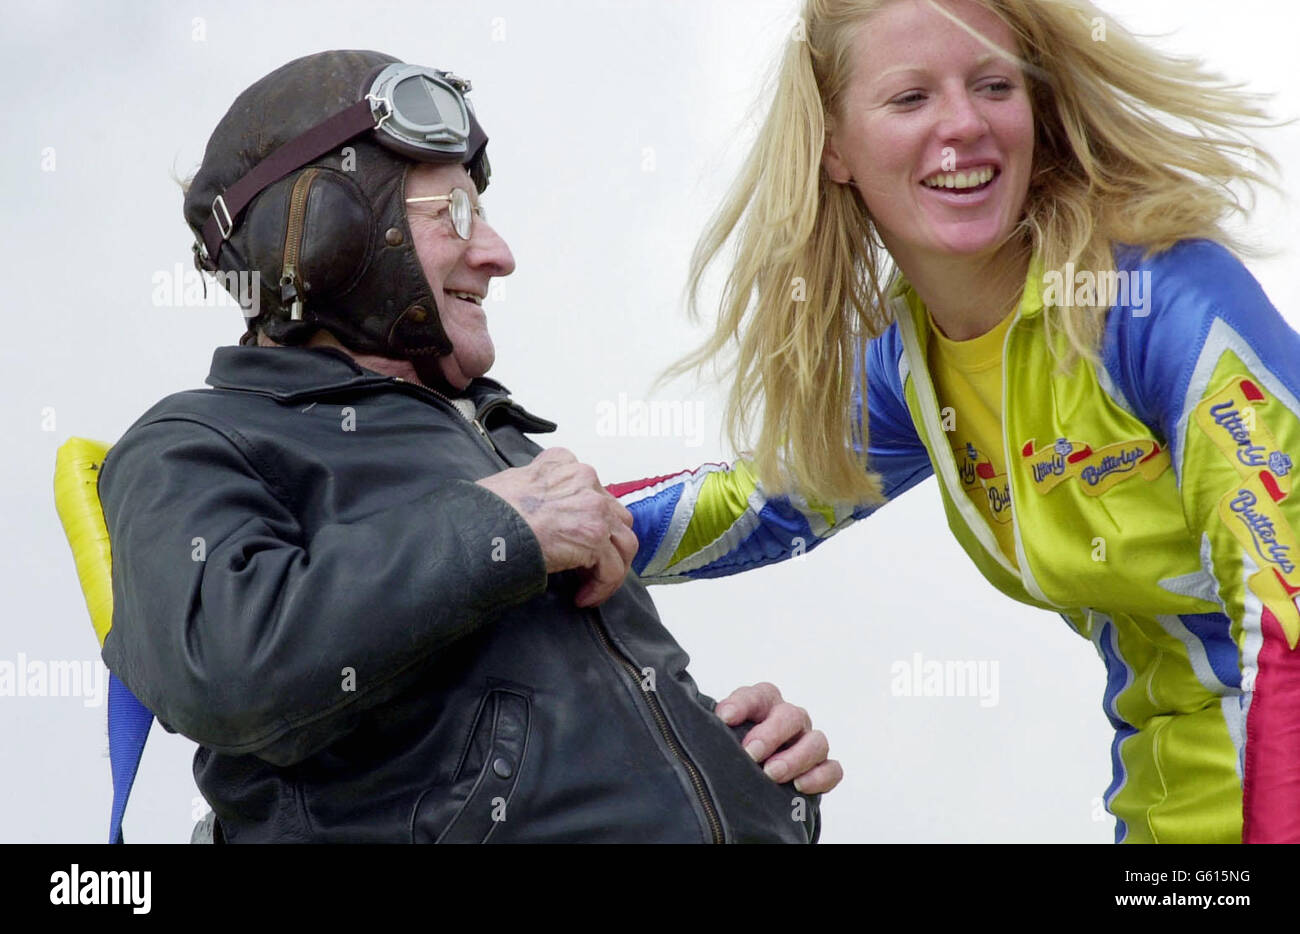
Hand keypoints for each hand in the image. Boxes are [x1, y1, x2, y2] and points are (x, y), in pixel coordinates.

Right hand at [475, 447, 637, 606]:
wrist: (481, 529)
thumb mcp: (512, 484)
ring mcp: (593, 507)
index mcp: (563, 464)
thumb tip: (542, 517)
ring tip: (589, 586)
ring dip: (610, 568)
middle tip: (587, 567)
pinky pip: (612, 569)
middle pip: (615, 516)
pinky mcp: (594, 536)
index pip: (592, 489)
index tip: (576, 542)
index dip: (588, 519)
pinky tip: (582, 597)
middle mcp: (584, 479)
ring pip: (623, 542)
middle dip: (605, 544)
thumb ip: (538, 492)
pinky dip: (601, 587)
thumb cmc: (485, 513)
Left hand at [715, 682, 841, 793]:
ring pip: (816, 742)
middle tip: (751, 753)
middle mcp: (789, 720)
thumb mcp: (720, 736)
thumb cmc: (733, 751)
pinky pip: (832, 769)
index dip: (742, 704)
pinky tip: (798, 787)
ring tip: (772, 774)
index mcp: (764, 706)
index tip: (724, 718)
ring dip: (795, 758)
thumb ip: (714, 730)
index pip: (758, 695)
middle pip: (790, 716)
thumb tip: (705, 727)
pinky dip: (819, 777)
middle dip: (771, 734)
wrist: (748, 780)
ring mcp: (808, 743)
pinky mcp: (821, 768)